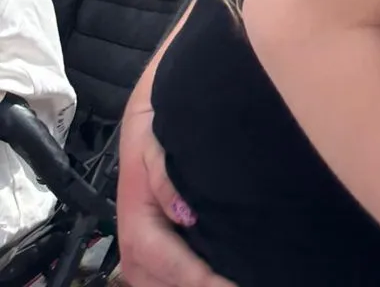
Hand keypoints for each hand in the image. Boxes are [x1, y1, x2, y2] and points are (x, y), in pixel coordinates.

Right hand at [116, 92, 233, 286]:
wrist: (147, 119)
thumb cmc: (154, 130)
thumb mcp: (155, 142)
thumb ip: (166, 177)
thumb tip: (184, 215)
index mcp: (135, 219)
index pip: (163, 259)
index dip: (194, 276)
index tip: (226, 284)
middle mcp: (134, 245)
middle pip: (160, 283)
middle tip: (236, 283)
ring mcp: (142, 252)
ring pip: (161, 284)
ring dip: (190, 286)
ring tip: (231, 281)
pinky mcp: (154, 252)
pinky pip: (165, 278)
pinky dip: (187, 282)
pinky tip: (217, 278)